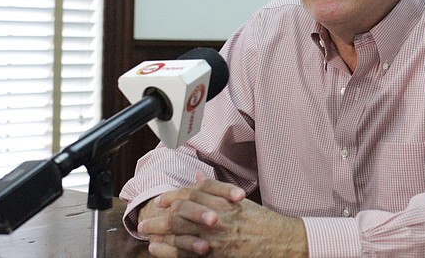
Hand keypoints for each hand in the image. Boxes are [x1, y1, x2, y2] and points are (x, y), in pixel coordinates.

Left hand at [137, 171, 307, 257]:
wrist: (281, 241)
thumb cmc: (262, 222)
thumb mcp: (240, 201)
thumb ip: (215, 189)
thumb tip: (196, 175)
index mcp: (224, 201)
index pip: (193, 192)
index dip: (173, 195)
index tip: (161, 200)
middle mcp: (219, 216)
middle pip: (182, 211)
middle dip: (159, 216)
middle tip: (144, 220)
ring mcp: (217, 236)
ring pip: (181, 231)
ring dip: (159, 232)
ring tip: (147, 234)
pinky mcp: (216, 254)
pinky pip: (187, 251)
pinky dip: (169, 250)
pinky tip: (157, 249)